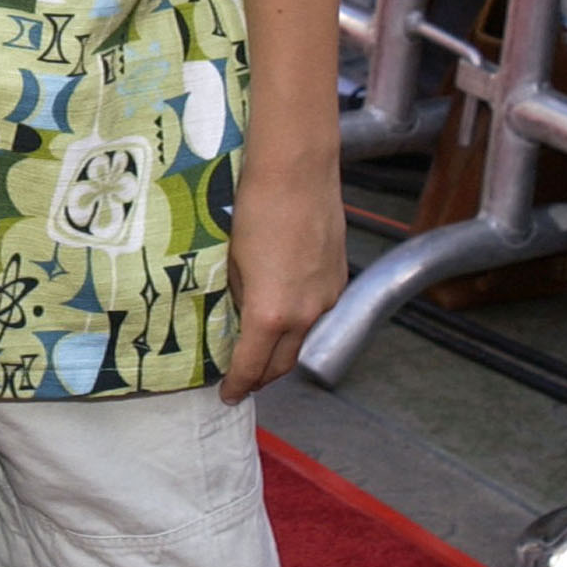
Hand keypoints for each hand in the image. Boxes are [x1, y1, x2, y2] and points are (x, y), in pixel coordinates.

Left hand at [219, 156, 346, 402]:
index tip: (228, 394)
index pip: (251, 367)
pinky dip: (300, 325)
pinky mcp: (339, 280)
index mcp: (270, 314)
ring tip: (261, 351)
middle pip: (282, 364)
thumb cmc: (254, 209)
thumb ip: (236, 298)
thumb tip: (236, 316)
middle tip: (242, 380)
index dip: (237, 385)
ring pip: (304, 341)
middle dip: (261, 377)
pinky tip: (285, 315)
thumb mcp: (230, 262)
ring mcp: (327, 298)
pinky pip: (318, 315)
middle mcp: (305, 315)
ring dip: (283, 353)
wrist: (296, 171)